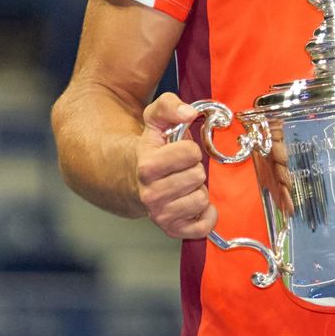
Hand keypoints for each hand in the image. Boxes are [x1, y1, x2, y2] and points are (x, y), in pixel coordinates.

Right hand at [137, 93, 216, 239]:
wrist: (129, 178)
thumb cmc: (150, 148)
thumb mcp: (154, 118)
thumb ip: (170, 106)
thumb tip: (188, 113)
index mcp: (147, 166)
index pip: (190, 153)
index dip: (190, 148)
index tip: (180, 151)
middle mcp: (150, 194)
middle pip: (197, 176)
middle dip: (194, 169)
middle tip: (182, 169)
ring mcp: (159, 214)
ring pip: (201, 200)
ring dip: (197, 189)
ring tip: (184, 185)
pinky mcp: (171, 229)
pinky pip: (201, 226)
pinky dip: (205, 216)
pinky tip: (194, 204)